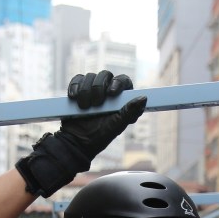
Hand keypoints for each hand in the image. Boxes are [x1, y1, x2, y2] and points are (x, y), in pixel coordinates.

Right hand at [15, 71, 147, 196]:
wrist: (76, 142)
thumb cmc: (99, 136)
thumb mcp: (116, 126)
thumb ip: (130, 112)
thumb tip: (144, 98)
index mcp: (119, 99)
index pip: (123, 81)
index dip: (118, 83)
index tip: (111, 93)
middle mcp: (106, 91)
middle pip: (106, 75)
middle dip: (99, 88)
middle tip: (96, 105)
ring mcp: (91, 89)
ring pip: (90, 76)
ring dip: (86, 91)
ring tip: (84, 108)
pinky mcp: (77, 89)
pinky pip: (77, 80)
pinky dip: (75, 87)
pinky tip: (74, 98)